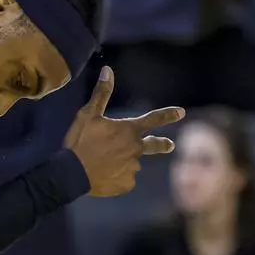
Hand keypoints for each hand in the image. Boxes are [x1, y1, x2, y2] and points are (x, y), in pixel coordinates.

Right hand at [64, 67, 184, 196]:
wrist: (72, 173)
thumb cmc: (80, 141)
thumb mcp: (88, 114)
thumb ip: (101, 93)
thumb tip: (108, 70)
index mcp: (128, 130)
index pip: (153, 119)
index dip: (168, 114)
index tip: (181, 112)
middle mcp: (135, 149)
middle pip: (154, 145)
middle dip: (163, 144)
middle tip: (171, 145)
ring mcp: (132, 167)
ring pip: (131, 162)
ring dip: (123, 160)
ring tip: (103, 162)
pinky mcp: (126, 183)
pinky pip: (124, 178)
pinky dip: (117, 176)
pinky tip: (103, 175)